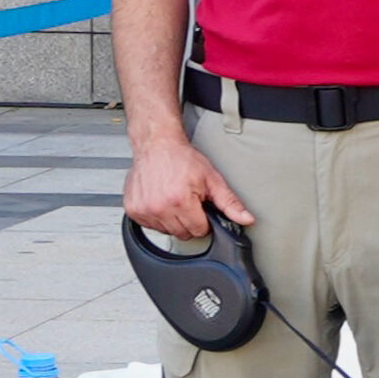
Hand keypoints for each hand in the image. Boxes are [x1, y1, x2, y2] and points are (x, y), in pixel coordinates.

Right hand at [123, 141, 250, 242]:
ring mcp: (143, 210)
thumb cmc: (182, 159)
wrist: (156, 144)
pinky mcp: (132, 210)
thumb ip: (230, 202)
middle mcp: (159, 208)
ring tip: (174, 198)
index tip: (201, 207)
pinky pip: (150, 226)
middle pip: (182, 233)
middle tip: (189, 201)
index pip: (199, 230)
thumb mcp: (212, 179)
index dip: (204, 220)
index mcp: (180, 201)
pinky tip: (161, 200)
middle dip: (189, 220)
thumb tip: (246, 218)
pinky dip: (157, 217)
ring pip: (166, 231)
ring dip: (173, 220)